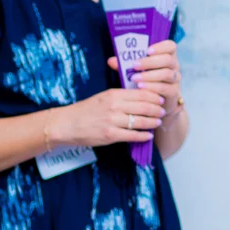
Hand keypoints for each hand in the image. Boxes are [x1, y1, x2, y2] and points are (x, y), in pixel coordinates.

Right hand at [52, 88, 166, 148]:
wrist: (67, 124)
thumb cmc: (86, 110)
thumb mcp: (103, 97)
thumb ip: (120, 96)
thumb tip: (140, 97)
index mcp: (113, 94)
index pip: (140, 93)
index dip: (154, 96)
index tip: (160, 98)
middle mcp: (114, 106)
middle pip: (144, 106)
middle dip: (157, 109)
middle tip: (162, 111)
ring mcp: (113, 121)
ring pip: (140, 121)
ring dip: (152, 122)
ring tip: (158, 122)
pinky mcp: (110, 135)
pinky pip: (132, 135)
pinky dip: (143, 136)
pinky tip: (149, 135)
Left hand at [108, 39, 182, 104]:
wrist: (155, 103)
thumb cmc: (145, 81)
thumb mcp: (135, 71)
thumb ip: (125, 65)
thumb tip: (111, 60)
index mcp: (166, 55)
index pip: (170, 46)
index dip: (161, 47)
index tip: (147, 50)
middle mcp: (174, 66)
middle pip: (168, 60)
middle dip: (150, 62)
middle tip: (135, 66)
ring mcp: (175, 80)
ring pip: (167, 74)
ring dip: (150, 76)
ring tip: (135, 79)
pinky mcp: (173, 93)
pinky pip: (165, 88)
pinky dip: (152, 87)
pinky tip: (141, 88)